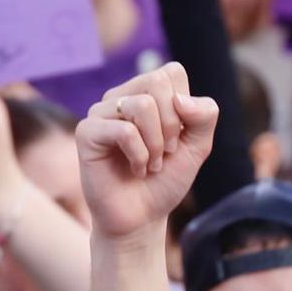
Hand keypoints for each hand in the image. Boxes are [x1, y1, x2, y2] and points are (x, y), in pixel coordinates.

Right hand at [77, 63, 219, 244]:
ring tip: (152, 164)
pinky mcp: (86, 133)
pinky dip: (140, 155)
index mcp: (146, 93)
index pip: (172, 72)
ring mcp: (101, 113)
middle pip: (157, 82)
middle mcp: (121, 97)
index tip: (178, 137)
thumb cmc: (166, 180)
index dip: (185, 108)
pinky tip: (136, 170)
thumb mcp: (198, 147)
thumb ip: (204, 116)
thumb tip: (180, 100)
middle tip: (166, 152)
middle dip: (171, 124)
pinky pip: (124, 130)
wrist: (142, 217)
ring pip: (142, 104)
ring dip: (156, 143)